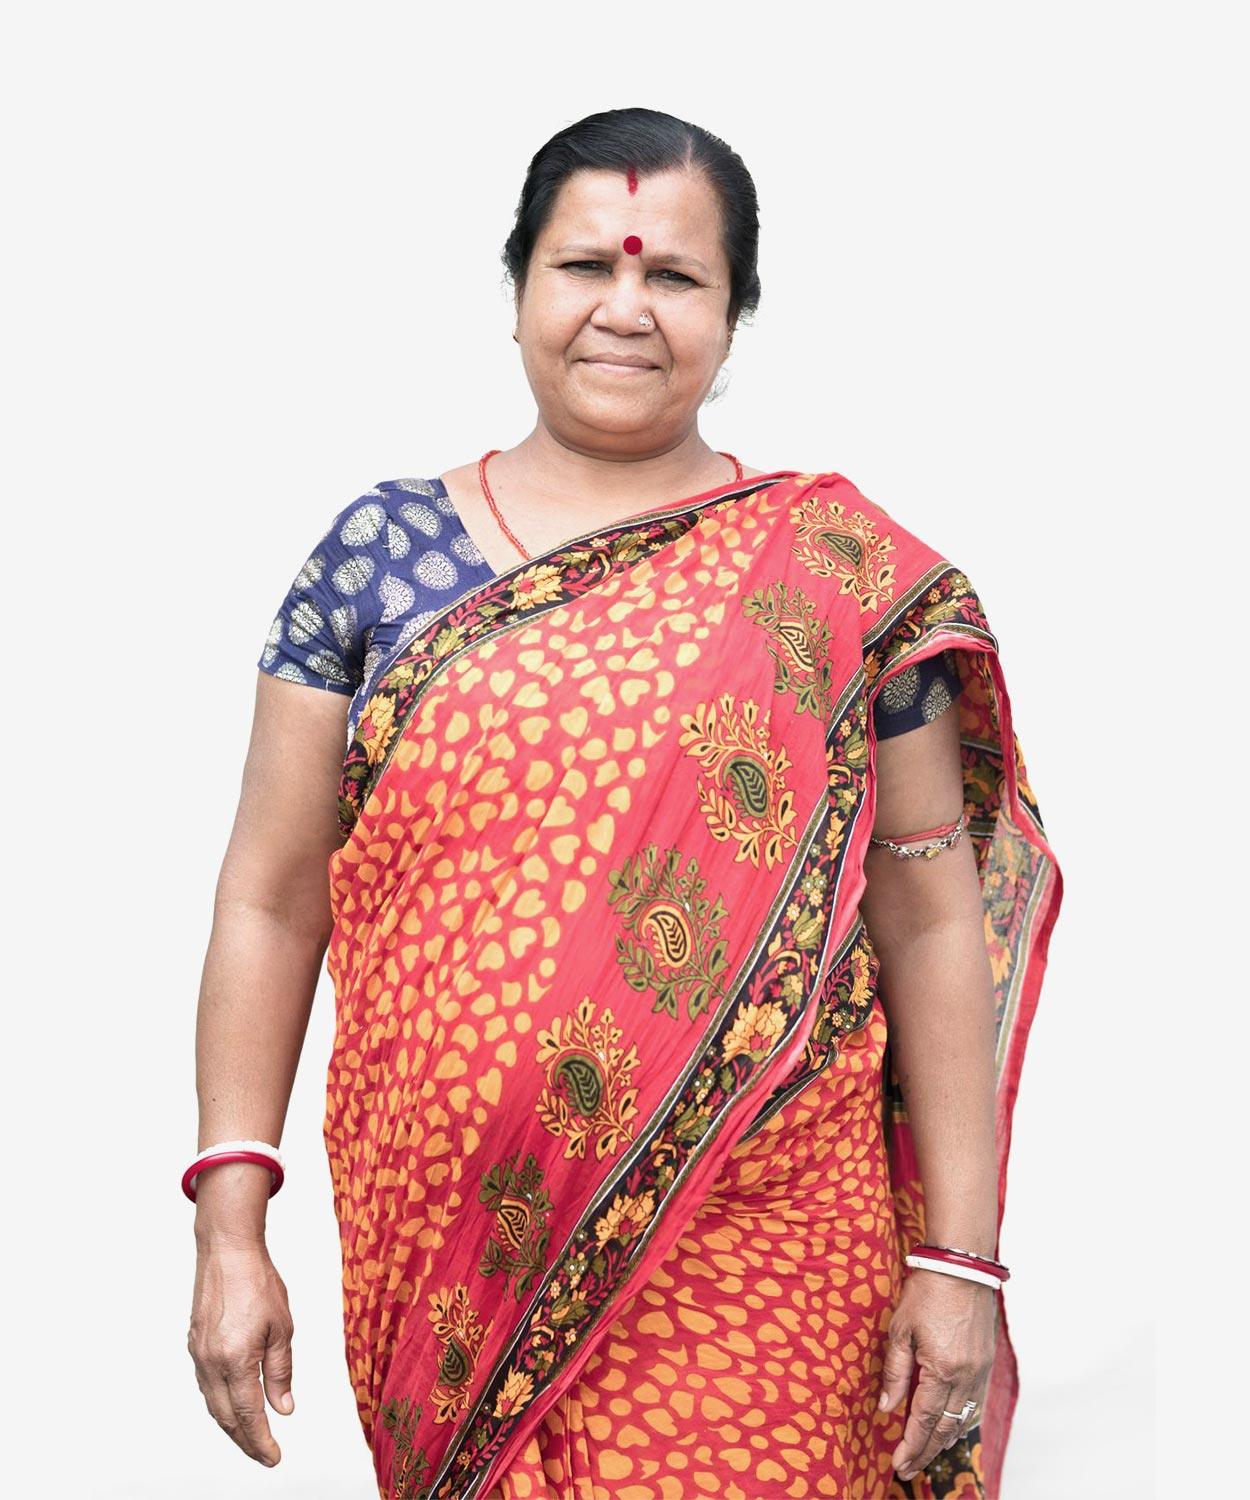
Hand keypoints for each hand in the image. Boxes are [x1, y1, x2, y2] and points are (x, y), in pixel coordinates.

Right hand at [187, 1235, 294, 1466]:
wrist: (227, 1251)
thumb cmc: (258, 1282)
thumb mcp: (282, 1327)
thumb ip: (280, 1371)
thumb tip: (283, 1408)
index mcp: (235, 1360)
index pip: (248, 1415)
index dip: (261, 1441)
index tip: (274, 1457)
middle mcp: (211, 1363)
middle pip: (226, 1417)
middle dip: (246, 1441)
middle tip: (264, 1455)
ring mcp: (199, 1354)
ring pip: (212, 1404)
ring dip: (231, 1424)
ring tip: (252, 1436)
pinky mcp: (194, 1344)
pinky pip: (206, 1385)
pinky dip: (220, 1402)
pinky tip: (232, 1403)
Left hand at [878, 1270, 995, 1481]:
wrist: (962, 1268)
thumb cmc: (926, 1293)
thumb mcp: (900, 1330)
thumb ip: (895, 1372)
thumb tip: (888, 1407)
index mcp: (943, 1369)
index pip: (924, 1420)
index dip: (911, 1446)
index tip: (899, 1465)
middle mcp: (966, 1376)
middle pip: (946, 1427)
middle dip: (926, 1451)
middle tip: (908, 1469)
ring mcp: (980, 1371)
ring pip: (965, 1419)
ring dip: (946, 1440)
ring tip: (927, 1453)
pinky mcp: (986, 1363)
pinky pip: (976, 1403)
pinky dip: (963, 1421)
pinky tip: (952, 1427)